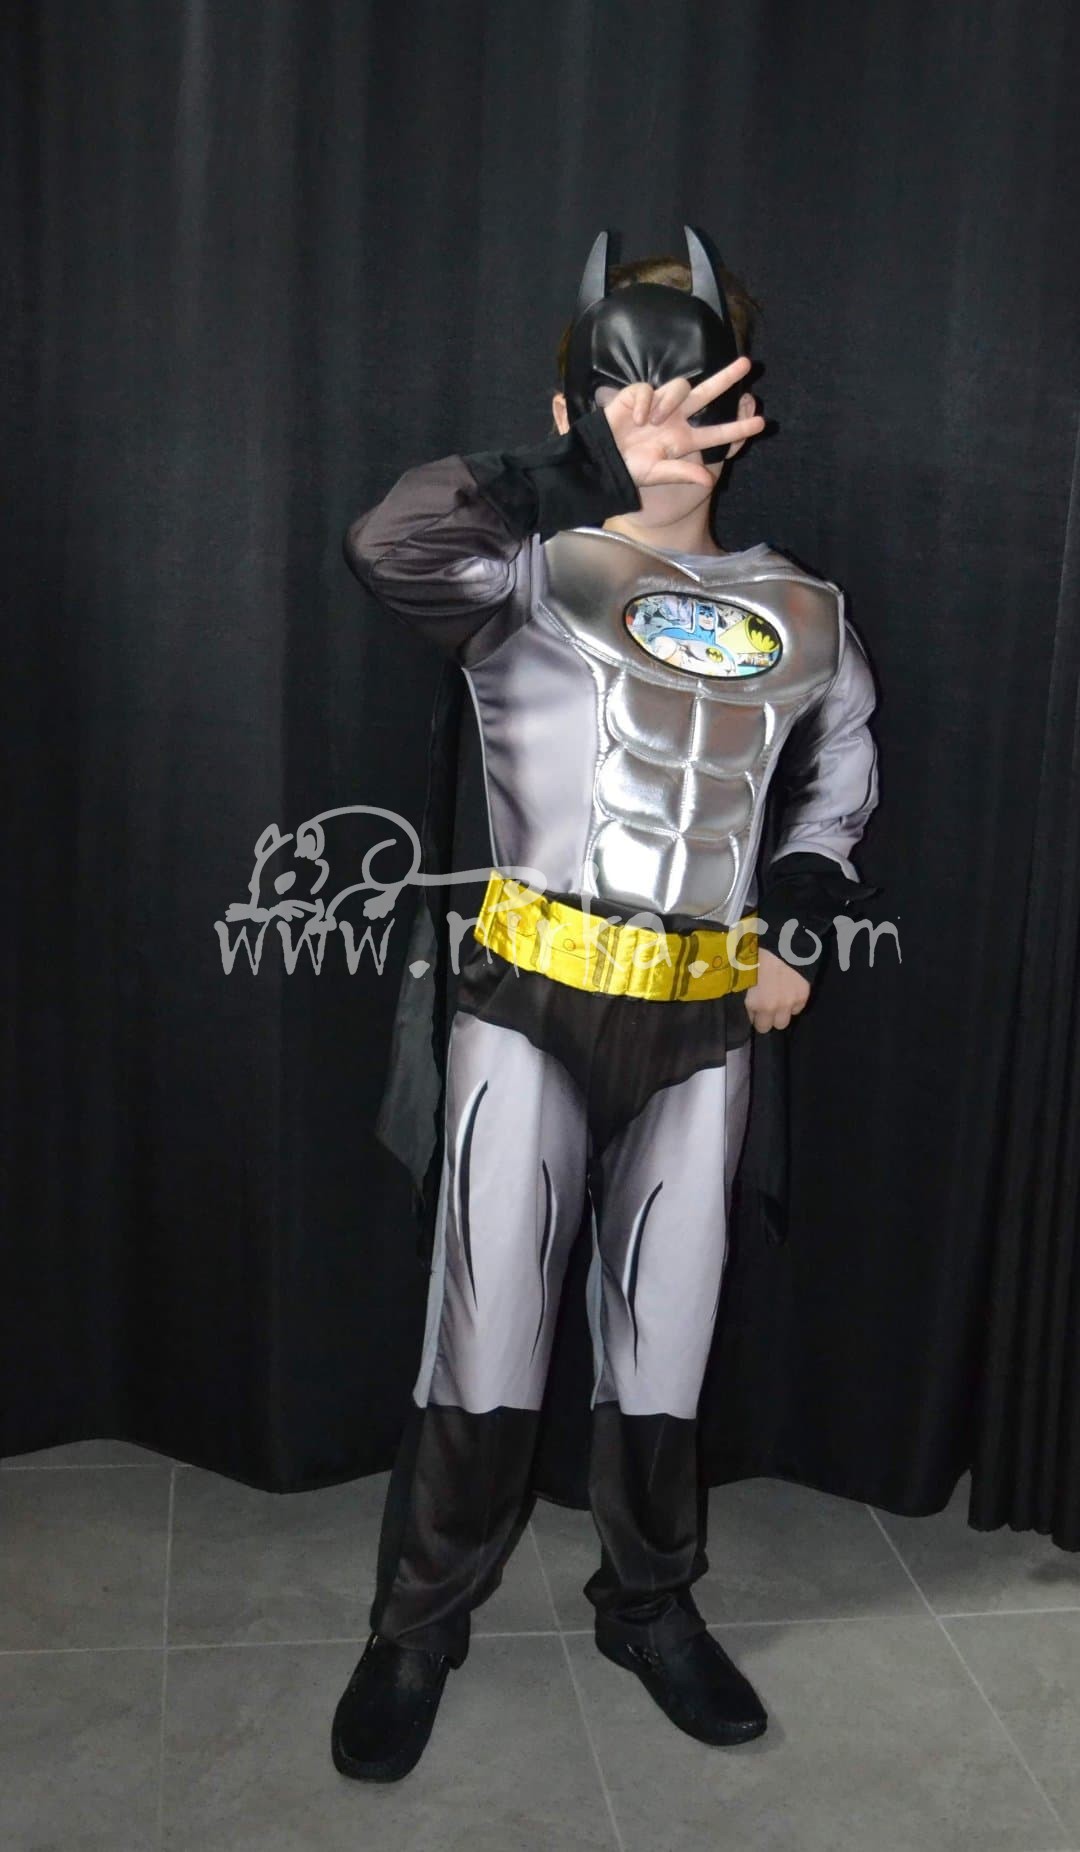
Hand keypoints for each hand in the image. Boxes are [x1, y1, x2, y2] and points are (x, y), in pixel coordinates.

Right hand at [601, 356, 764, 490]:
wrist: (600, 459)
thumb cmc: (629, 469)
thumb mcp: (657, 474)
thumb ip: (682, 474)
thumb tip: (708, 481)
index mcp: (684, 440)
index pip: (717, 432)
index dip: (738, 428)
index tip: (761, 424)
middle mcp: (676, 419)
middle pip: (707, 394)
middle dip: (727, 379)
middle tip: (748, 364)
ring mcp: (659, 405)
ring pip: (679, 387)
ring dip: (668, 402)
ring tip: (651, 422)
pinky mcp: (639, 394)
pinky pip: (649, 390)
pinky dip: (643, 403)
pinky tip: (635, 418)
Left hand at [743, 946, 810, 1033]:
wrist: (785, 941)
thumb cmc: (758, 952)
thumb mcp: (743, 970)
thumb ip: (743, 988)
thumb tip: (742, 992)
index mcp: (755, 1002)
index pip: (753, 1022)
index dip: (753, 1014)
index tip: (753, 1006)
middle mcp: (773, 1008)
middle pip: (769, 1027)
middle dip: (766, 1018)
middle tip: (765, 1006)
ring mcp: (790, 1003)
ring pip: (785, 1020)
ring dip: (781, 1013)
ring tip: (779, 1000)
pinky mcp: (804, 996)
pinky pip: (798, 1009)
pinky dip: (793, 1004)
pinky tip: (790, 992)